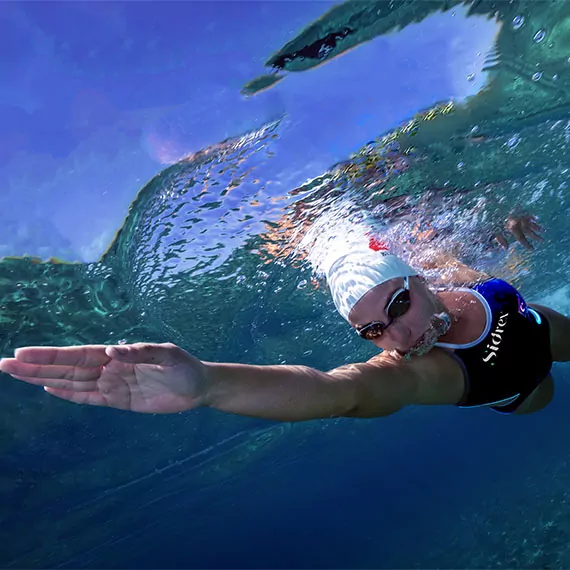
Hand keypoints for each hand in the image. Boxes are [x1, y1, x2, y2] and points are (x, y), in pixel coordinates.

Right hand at [0, 343, 208, 412]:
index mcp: (117, 354)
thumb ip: (141, 352)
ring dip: (44, 378)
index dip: (50, 355)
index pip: (77, 355)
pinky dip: (68, 394)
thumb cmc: (184, 366)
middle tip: (5, 364)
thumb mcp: (167, 355)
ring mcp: (111, 384)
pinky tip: (48, 388)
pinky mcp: (118, 401)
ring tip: (17, 374)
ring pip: (71, 382)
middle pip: (66, 368)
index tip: (23, 353)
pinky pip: (88, 398)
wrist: (198, 387)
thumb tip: (111, 351)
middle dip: (36, 366)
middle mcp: (109, 368)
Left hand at [493, 214, 543, 250]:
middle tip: (542, 241)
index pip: (521, 238)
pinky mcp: (518, 210)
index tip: (532, 249)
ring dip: (537, 227)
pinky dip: (532, 216)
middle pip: (528, 231)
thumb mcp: (494, 231)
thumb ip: (500, 240)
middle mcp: (517, 222)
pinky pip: (527, 214)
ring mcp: (519, 215)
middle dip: (536, 236)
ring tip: (544, 231)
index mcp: (511, 228)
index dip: (527, 244)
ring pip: (531, 222)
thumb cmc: (492, 221)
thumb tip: (506, 249)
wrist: (492, 206)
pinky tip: (537, 219)